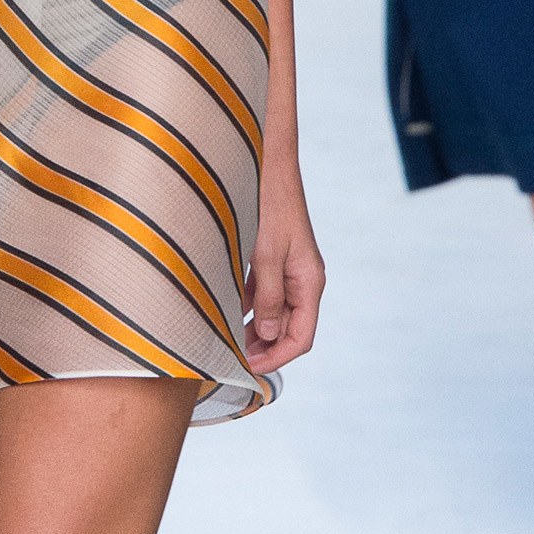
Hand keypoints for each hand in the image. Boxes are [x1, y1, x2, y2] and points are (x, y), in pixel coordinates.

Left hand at [242, 172, 324, 375]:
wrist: (267, 166)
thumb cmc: (269, 205)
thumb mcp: (266, 254)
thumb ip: (268, 297)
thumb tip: (269, 336)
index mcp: (309, 281)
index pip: (301, 337)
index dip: (276, 357)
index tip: (248, 368)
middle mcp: (302, 279)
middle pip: (288, 328)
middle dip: (263, 348)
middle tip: (230, 360)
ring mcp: (288, 269)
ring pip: (273, 312)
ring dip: (252, 330)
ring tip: (225, 343)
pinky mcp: (272, 259)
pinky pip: (262, 293)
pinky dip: (245, 307)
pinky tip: (224, 314)